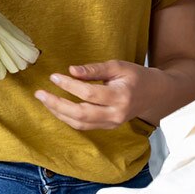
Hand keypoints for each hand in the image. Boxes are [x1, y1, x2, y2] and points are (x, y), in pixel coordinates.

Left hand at [36, 60, 163, 130]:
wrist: (154, 94)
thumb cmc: (135, 76)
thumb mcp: (118, 66)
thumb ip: (94, 70)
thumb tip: (71, 71)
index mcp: (120, 96)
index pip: (88, 94)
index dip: (69, 85)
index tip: (53, 76)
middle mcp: (116, 114)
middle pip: (80, 114)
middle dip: (57, 104)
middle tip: (40, 94)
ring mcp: (112, 124)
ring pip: (80, 124)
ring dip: (59, 113)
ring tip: (44, 100)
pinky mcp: (108, 127)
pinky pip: (84, 126)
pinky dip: (68, 118)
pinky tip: (57, 108)